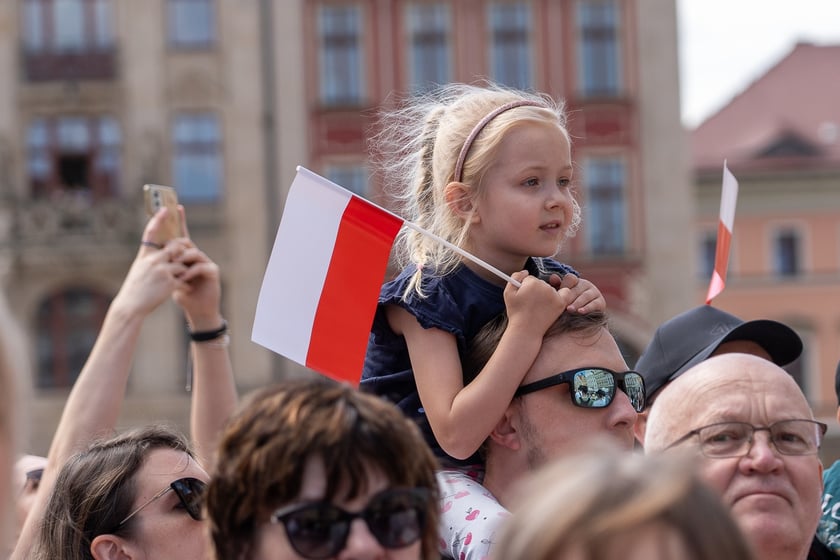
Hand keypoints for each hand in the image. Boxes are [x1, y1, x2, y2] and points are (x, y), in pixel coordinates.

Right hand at [111, 208, 189, 316]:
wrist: (130, 306)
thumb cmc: (135, 288)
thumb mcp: (140, 269)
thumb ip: (152, 259)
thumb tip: (167, 251)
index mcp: (144, 256)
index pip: (151, 233)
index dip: (158, 219)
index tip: (165, 209)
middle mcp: (153, 260)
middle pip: (176, 246)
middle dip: (183, 248)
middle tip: (187, 251)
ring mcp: (162, 271)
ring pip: (183, 262)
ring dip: (185, 268)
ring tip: (184, 275)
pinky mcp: (170, 282)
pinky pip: (184, 277)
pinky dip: (186, 282)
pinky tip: (185, 287)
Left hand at [170, 206, 223, 330]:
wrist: (197, 310)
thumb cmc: (183, 294)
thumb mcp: (170, 277)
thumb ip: (166, 265)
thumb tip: (150, 254)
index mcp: (186, 256)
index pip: (182, 235)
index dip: (180, 221)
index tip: (176, 206)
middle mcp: (197, 256)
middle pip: (187, 242)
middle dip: (177, 245)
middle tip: (169, 252)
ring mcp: (206, 263)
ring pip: (194, 252)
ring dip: (182, 260)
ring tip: (175, 269)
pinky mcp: (213, 272)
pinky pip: (201, 266)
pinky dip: (190, 272)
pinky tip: (184, 279)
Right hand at [503, 270, 570, 335]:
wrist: (526, 329)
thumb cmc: (516, 312)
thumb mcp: (508, 293)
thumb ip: (515, 277)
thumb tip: (526, 271)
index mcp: (532, 282)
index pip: (529, 279)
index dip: (524, 287)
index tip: (523, 296)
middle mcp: (545, 286)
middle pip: (540, 283)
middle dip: (535, 290)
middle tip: (530, 303)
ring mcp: (554, 295)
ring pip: (550, 288)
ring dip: (546, 294)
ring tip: (538, 307)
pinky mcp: (561, 303)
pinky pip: (565, 293)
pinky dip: (561, 295)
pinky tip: (553, 301)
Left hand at [548, 274, 604, 313]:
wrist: (583, 320)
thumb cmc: (567, 305)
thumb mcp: (562, 296)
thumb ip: (557, 286)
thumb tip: (553, 277)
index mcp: (575, 280)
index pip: (570, 278)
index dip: (564, 285)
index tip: (557, 294)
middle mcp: (586, 284)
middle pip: (576, 289)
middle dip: (568, 297)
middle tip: (561, 304)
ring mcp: (595, 292)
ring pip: (585, 296)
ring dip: (577, 303)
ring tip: (569, 310)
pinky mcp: (601, 302)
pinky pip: (594, 304)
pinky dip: (587, 308)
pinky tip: (580, 312)